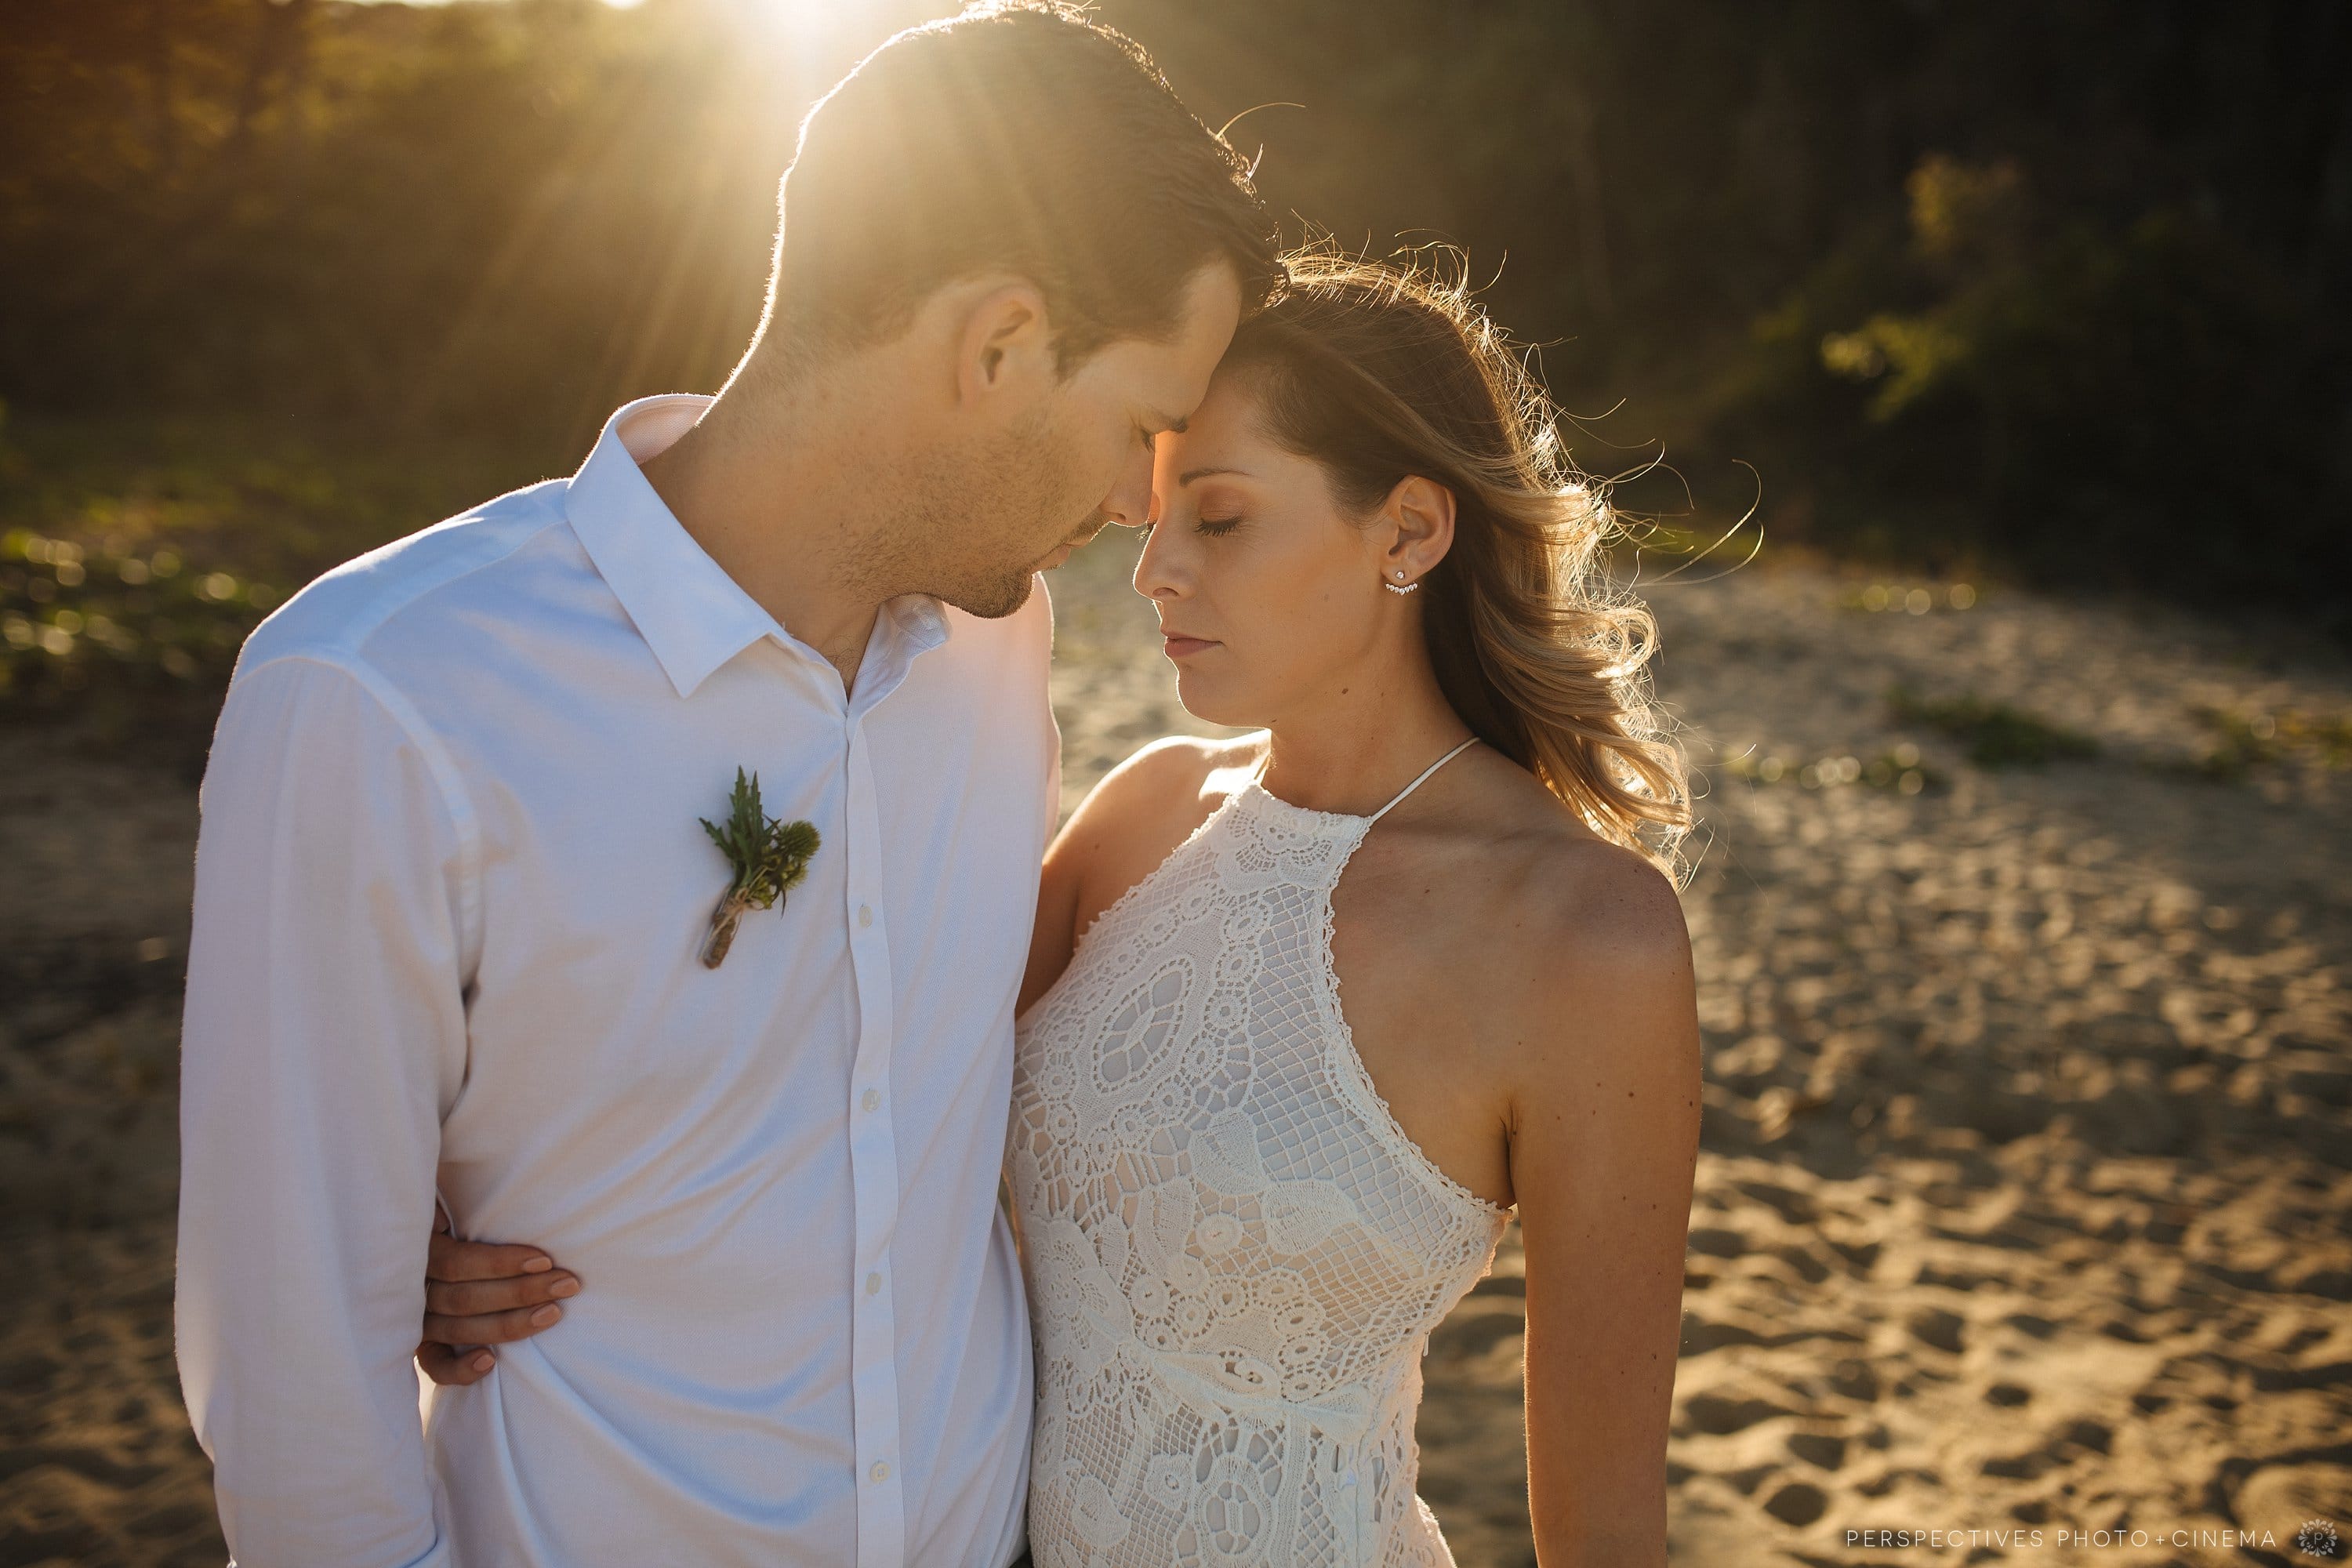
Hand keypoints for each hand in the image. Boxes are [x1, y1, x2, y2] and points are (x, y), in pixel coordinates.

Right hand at [415, 1212, 579, 1386]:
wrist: (399, 1239)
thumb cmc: (441, 1205)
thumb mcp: (437, 1189)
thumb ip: (441, 1195)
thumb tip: (450, 1206)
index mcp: (415, 1248)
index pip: (457, 1263)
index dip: (500, 1264)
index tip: (545, 1260)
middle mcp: (410, 1287)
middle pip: (465, 1299)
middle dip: (522, 1293)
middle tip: (568, 1284)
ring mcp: (411, 1318)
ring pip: (458, 1329)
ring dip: (509, 1325)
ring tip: (553, 1313)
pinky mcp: (417, 1344)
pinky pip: (434, 1365)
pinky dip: (458, 1371)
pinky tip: (490, 1363)